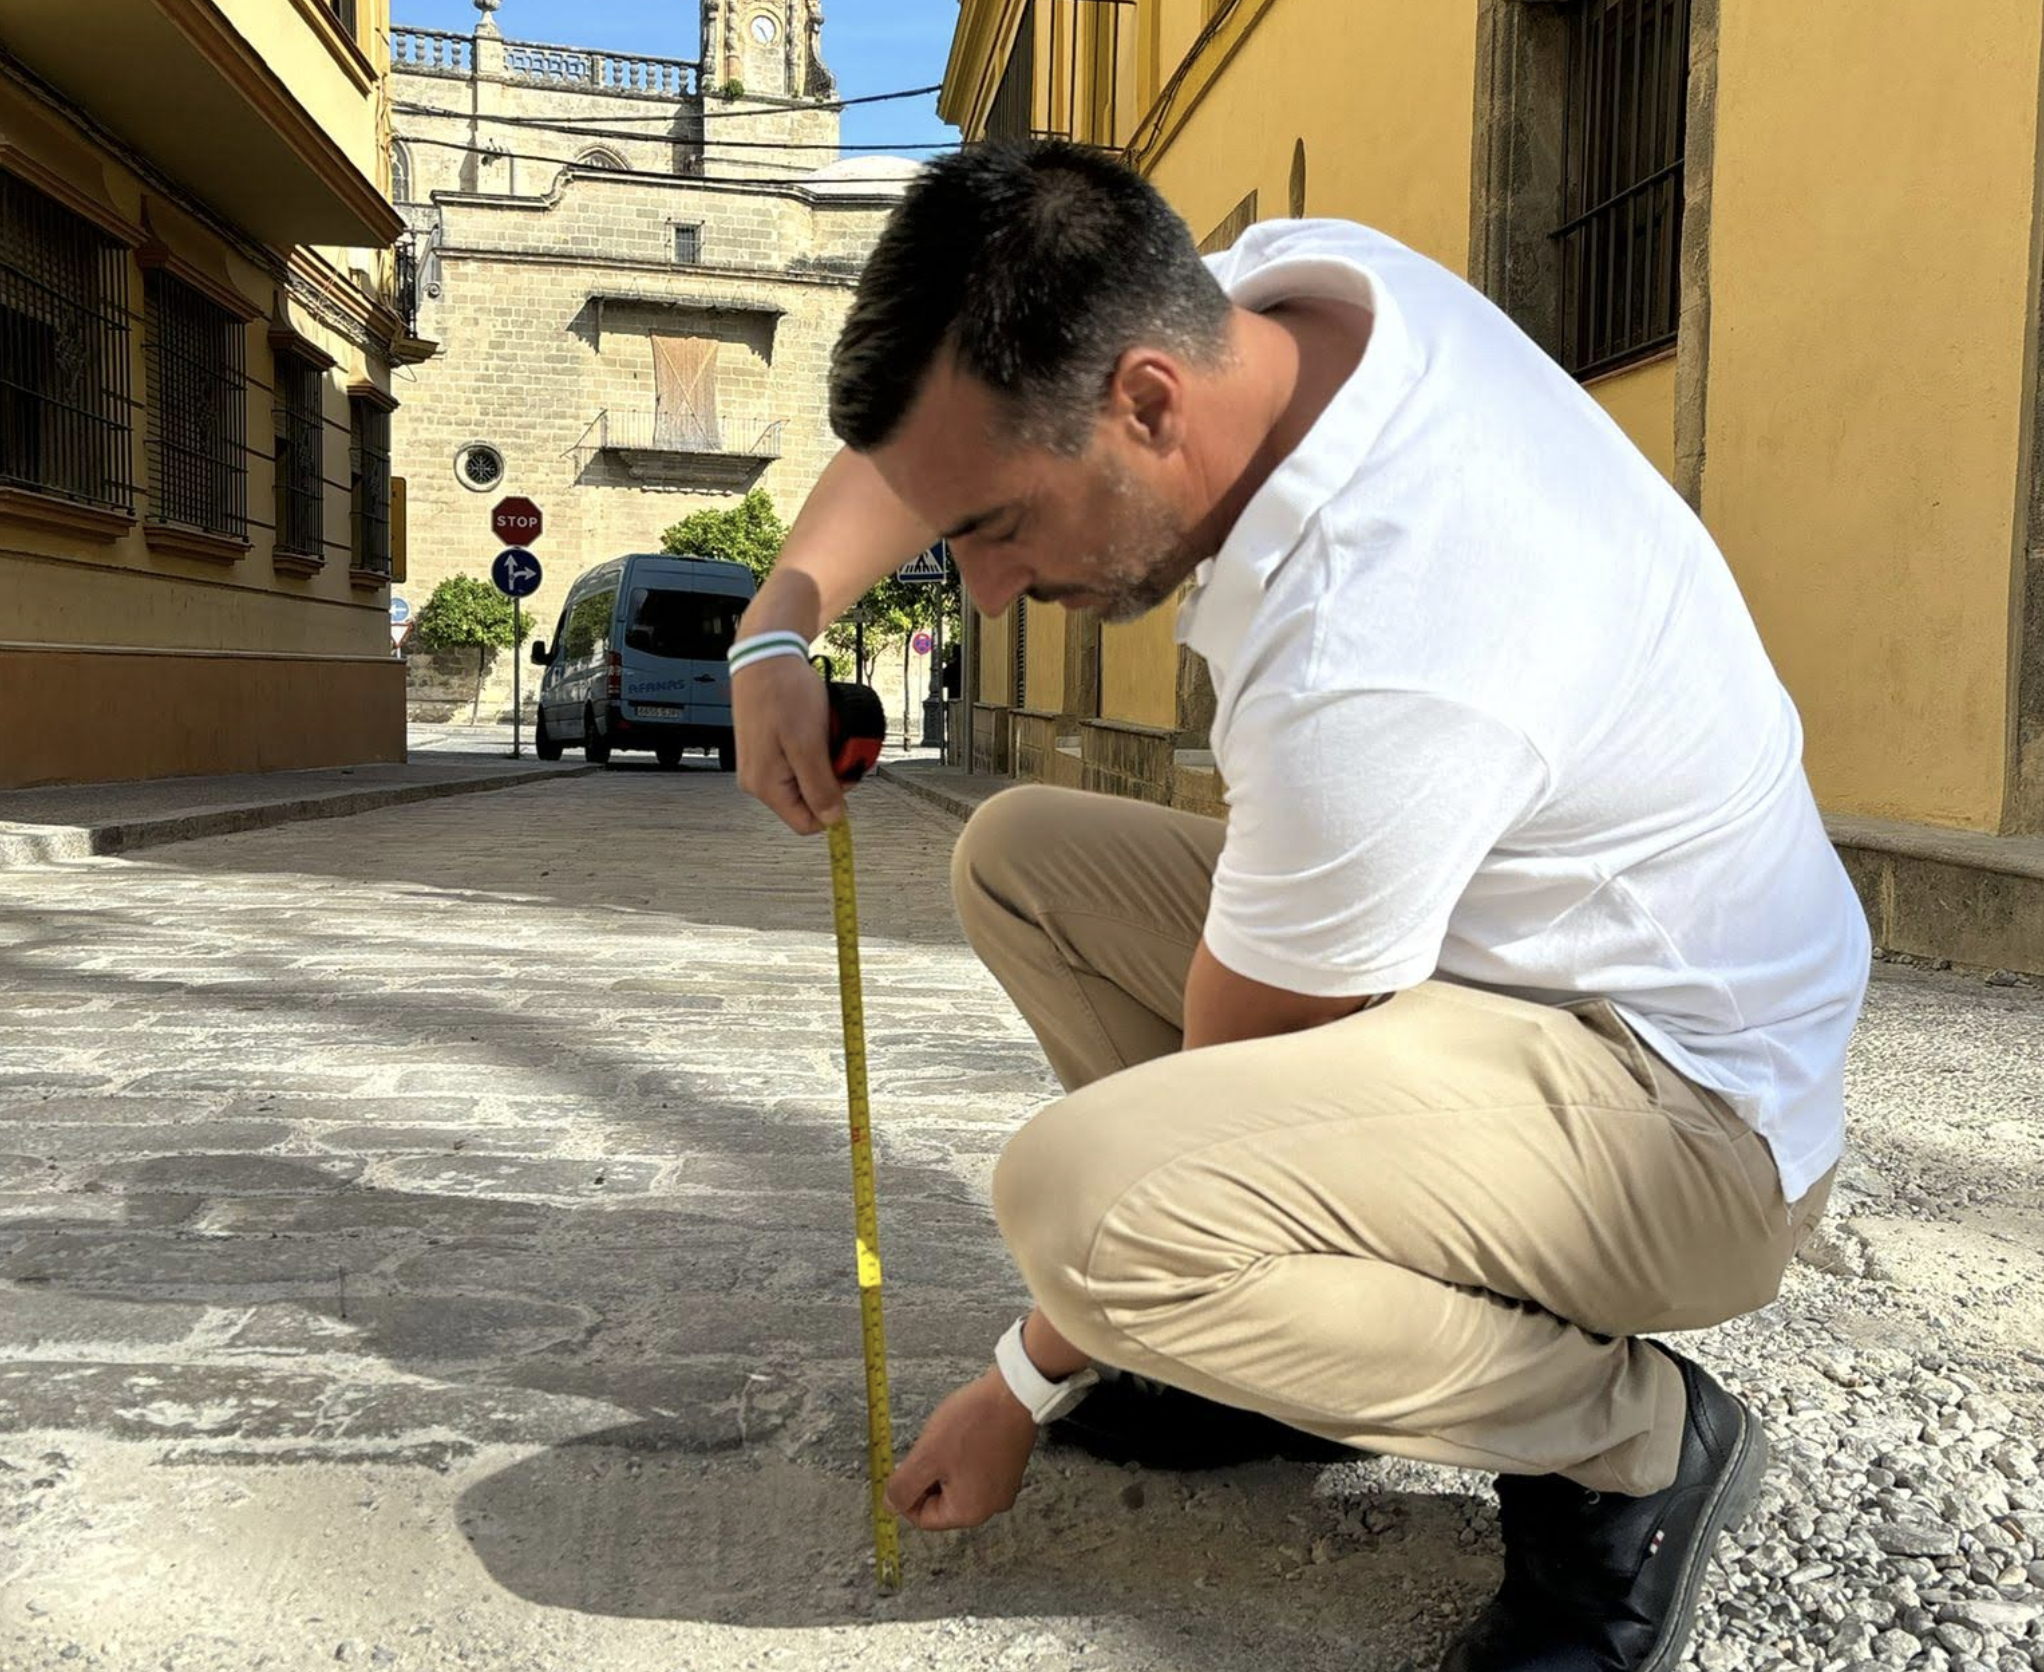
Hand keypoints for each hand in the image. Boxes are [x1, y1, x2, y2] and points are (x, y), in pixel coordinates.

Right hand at [732, 654, 842, 833]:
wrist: (766, 659)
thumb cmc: (784, 693)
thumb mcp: (809, 745)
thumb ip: (820, 787)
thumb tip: (832, 820)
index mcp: (766, 785)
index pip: (807, 823)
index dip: (833, 806)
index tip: (844, 775)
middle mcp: (757, 781)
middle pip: (806, 802)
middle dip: (829, 779)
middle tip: (835, 747)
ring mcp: (760, 766)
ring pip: (804, 782)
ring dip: (822, 763)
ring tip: (822, 735)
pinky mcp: (765, 752)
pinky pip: (796, 765)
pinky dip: (811, 752)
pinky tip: (812, 732)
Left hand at [884, 1368, 1038, 1531]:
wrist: (1013, 1393)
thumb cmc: (973, 1423)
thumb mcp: (926, 1456)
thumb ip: (903, 1487)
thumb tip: (890, 1506)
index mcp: (969, 1512)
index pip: (923, 1518)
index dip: (907, 1492)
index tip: (906, 1465)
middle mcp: (990, 1506)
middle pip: (942, 1501)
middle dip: (929, 1475)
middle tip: (930, 1446)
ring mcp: (1003, 1487)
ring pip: (957, 1483)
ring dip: (945, 1463)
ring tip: (949, 1436)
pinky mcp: (1009, 1468)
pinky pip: (975, 1471)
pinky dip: (963, 1456)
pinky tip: (965, 1433)